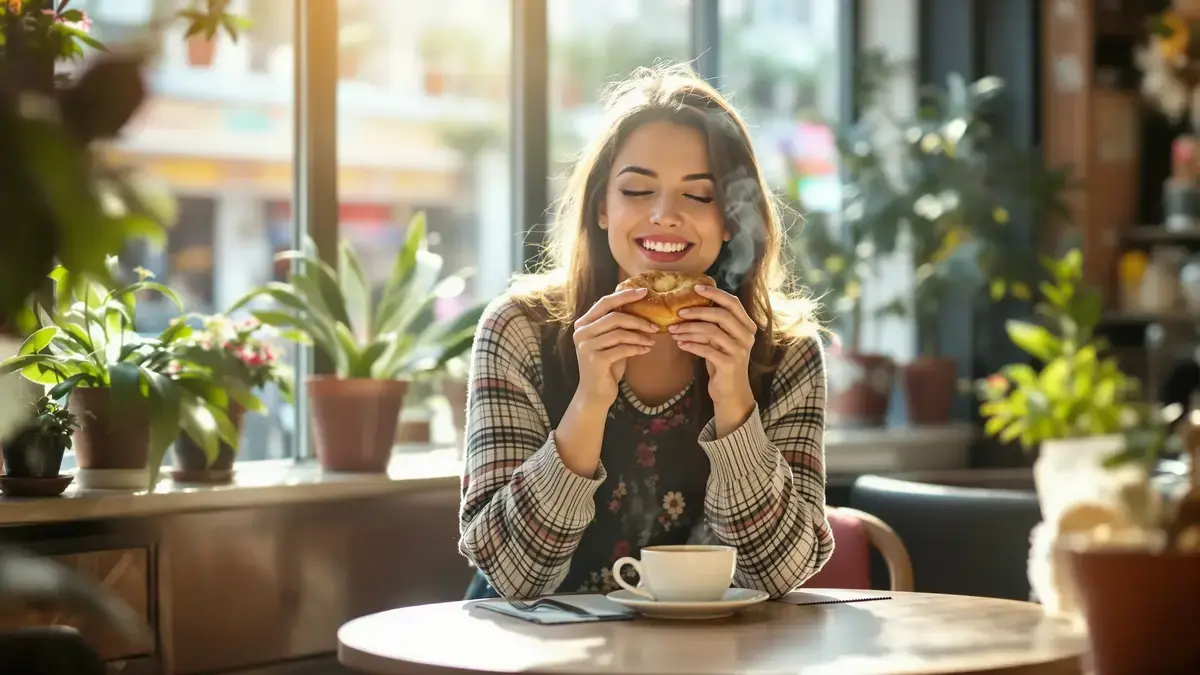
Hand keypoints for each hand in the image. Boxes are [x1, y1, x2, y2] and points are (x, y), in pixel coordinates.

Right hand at [573, 287, 658, 407]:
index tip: (644, 291)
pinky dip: (637, 348)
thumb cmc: (606, 364)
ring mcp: (586, 346)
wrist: (595, 393)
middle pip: (614, 316)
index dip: (625, 295)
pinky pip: (622, 349)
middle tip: (655, 326)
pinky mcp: (595, 360)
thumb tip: (637, 304)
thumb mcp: (610, 341)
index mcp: (583, 323)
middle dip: (638, 320)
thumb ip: (616, 325)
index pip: (605, 302)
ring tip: (651, 341)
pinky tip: (645, 350)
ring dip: (640, 336)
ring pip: (620, 333)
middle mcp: (581, 332)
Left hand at [669, 284, 756, 422]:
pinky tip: (680, 344)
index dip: (714, 293)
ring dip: (689, 329)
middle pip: (721, 315)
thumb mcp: (721, 340)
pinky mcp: (730, 363)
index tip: (695, 288)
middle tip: (678, 312)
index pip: (732, 303)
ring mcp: (740, 350)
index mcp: (747, 326)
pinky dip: (691, 345)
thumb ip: (715, 324)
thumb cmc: (722, 361)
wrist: (731, 391)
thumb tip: (691, 305)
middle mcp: (747, 336)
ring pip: (712, 332)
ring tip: (674, 331)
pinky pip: (706, 349)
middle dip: (697, 312)